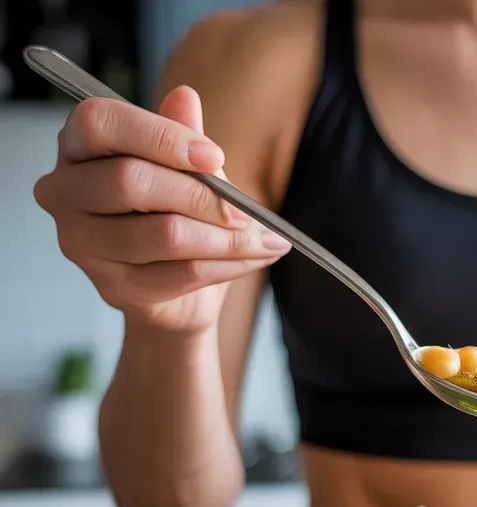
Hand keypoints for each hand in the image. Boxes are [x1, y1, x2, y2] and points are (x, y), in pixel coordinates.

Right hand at [33, 89, 290, 336]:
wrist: (175, 291)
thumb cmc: (175, 215)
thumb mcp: (185, 170)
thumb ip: (180, 136)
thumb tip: (185, 96)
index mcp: (77, 146)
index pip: (101, 123)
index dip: (161, 136)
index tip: (214, 156)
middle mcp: (64, 193)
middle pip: (131, 181)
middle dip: (202, 197)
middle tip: (246, 212)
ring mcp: (83, 244)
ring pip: (164, 234)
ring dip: (226, 239)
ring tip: (263, 240)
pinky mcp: (114, 287)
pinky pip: (183, 274)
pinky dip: (229, 265)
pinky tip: (255, 258)